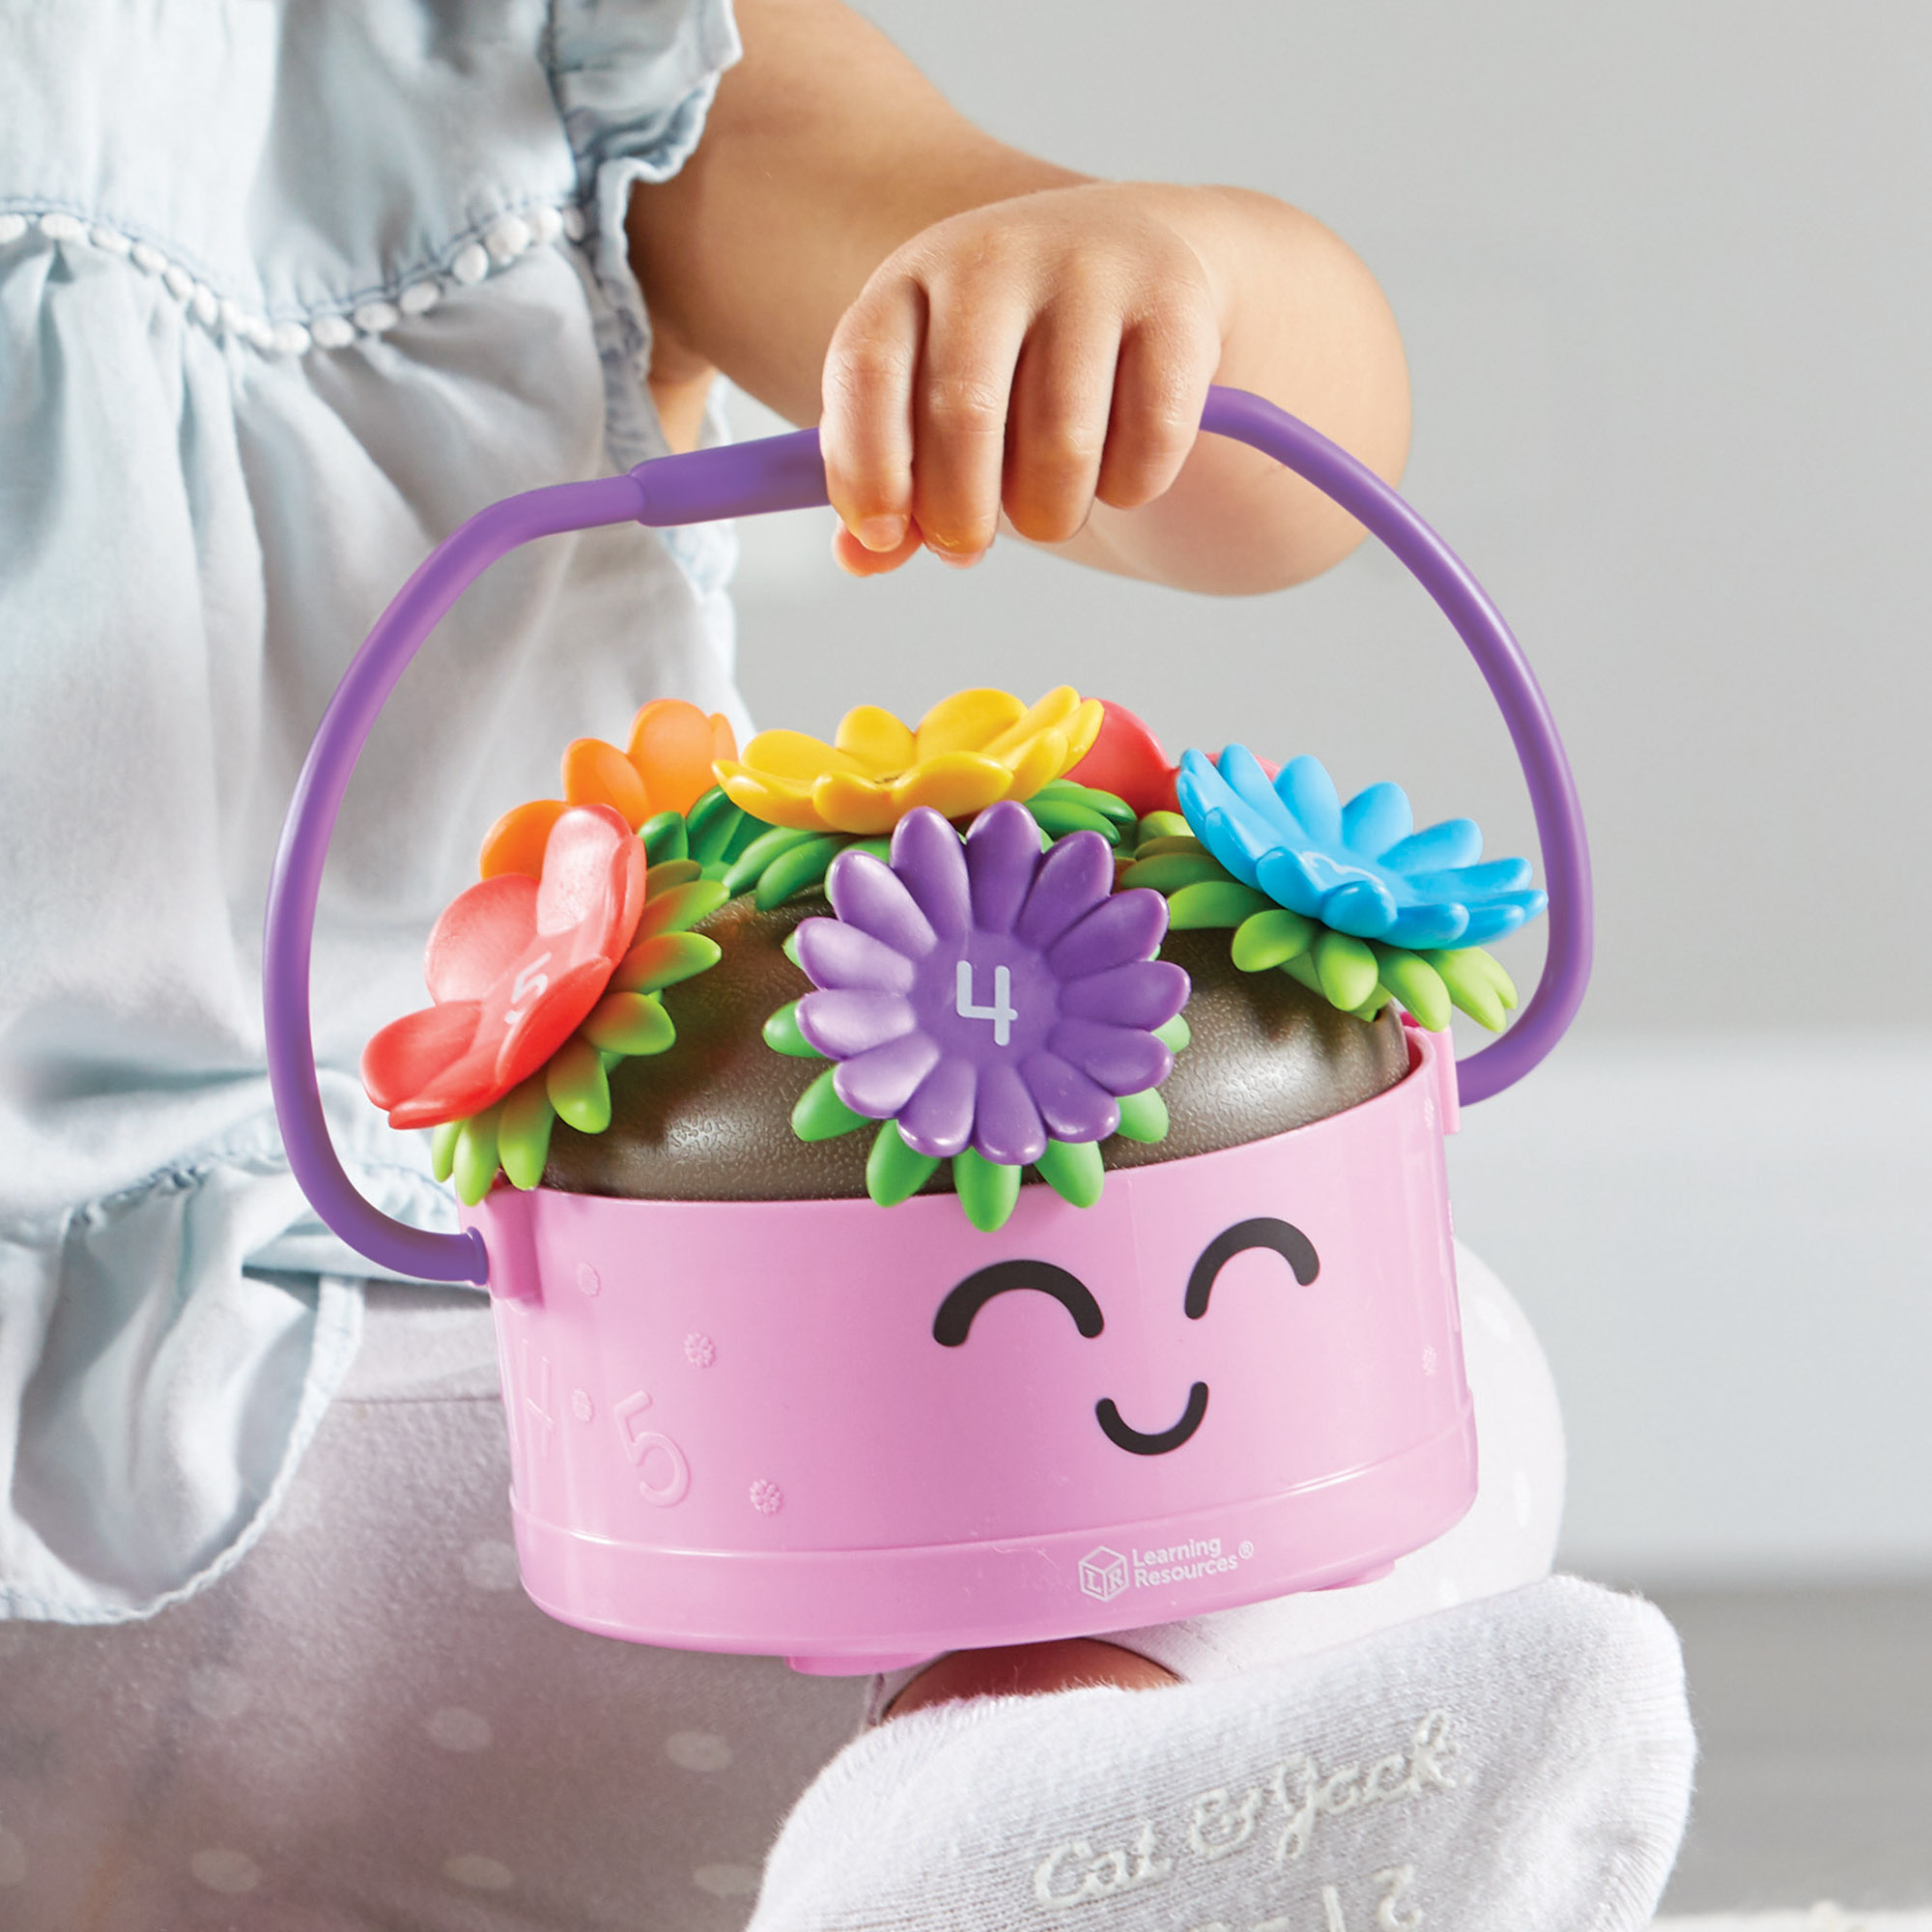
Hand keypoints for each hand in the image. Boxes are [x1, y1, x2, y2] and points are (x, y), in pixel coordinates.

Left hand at [820, 183, 1225, 577]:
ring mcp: (1091, 270)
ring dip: (1052, 513)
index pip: (867, 370)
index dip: (868, 468)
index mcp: (911, 278)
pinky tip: (1118, 468)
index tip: (887, 537)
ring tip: (1050, 503)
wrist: (1137, 266)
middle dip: (962, 514)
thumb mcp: (931, 404)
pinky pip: (1150, 440)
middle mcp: (997, 255)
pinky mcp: (1175, 300)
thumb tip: (863, 558)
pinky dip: (1132, 486)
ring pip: (1064, 445)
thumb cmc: (1012, 362)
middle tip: (969, 547)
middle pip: (966, 415)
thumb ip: (890, 483)